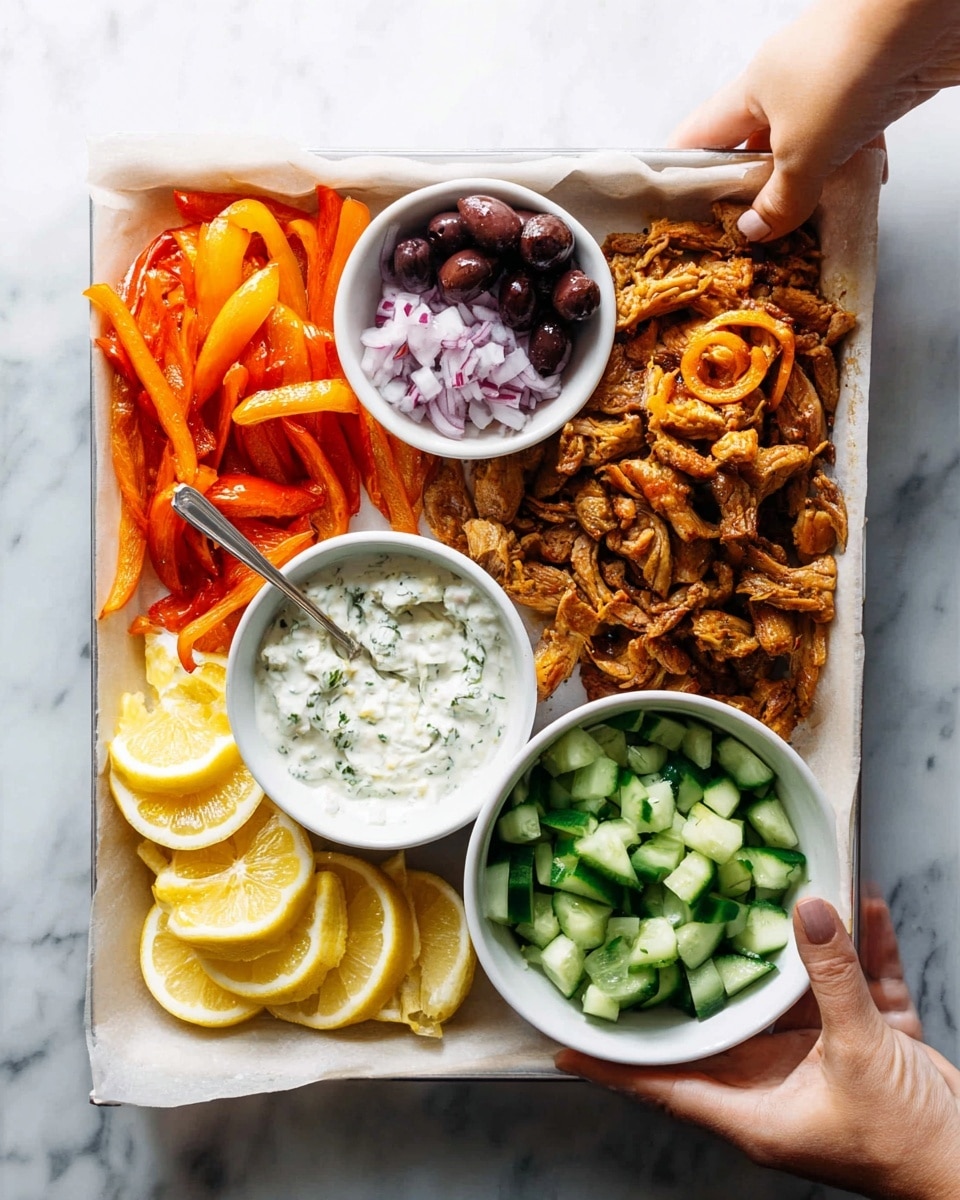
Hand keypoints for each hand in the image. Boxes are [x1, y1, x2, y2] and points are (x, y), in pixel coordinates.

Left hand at [555, 897, 959, 1199]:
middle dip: (699, 969)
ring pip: (789, 993)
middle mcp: (776, 1084)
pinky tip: (857, 903)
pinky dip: (856, 948)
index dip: (612, 1063)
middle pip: (722, 1021)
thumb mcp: (861, 1051)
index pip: (663, 1083)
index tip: (561, 1042)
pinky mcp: (865, 1047)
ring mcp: (820, 1063)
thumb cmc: (910, 1146)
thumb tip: (807, 908)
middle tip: (659, 917)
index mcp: (754, 1108)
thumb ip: (831, 976)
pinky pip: (851, 985)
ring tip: (766, 887)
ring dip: (787, 946)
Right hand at [669, 0, 959, 239]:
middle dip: (749, 194)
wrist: (929, 11)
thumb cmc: (850, 65)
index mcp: (748, 92)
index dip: (681, 177)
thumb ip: (779, 199)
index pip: (696, 140)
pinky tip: (857, 193)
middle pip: (751, 150)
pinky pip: (850, 142)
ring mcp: (828, 87)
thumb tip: (756, 230)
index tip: (678, 217)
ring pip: (803, 149)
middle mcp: (782, 86)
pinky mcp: (871, 91)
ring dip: (804, 186)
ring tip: (798, 227)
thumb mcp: (803, 151)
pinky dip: (851, 170)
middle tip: (745, 237)